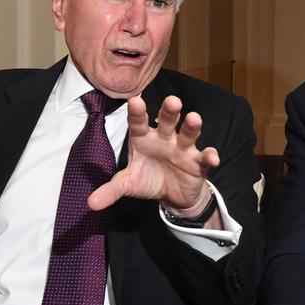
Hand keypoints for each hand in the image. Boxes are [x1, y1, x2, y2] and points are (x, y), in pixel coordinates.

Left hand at [88, 95, 219, 211]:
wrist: (173, 196)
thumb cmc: (148, 179)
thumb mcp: (129, 184)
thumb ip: (111, 190)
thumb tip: (90, 204)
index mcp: (144, 139)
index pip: (138, 124)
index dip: (137, 113)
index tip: (135, 101)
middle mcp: (164, 139)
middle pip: (167, 121)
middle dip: (170, 111)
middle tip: (173, 101)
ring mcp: (183, 149)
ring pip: (188, 134)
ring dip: (192, 126)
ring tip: (194, 118)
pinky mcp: (198, 162)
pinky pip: (205, 157)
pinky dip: (210, 156)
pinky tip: (213, 159)